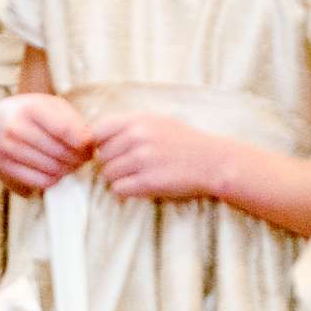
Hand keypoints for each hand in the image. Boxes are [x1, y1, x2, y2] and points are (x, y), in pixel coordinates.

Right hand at [0, 93, 93, 193]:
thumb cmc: (34, 113)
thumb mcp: (53, 106)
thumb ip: (73, 121)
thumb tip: (89, 142)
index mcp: (30, 108)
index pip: (63, 129)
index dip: (83, 140)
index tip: (90, 143)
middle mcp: (15, 128)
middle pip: (60, 152)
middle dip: (79, 157)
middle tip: (85, 156)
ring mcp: (6, 149)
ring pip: (53, 169)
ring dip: (69, 169)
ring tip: (73, 162)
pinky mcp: (5, 166)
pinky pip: (42, 182)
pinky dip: (55, 178)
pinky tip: (57, 169)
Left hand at [92, 112, 230, 201]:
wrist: (214, 162)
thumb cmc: (184, 142)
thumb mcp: (157, 122)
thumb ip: (129, 125)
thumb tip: (96, 136)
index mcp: (138, 119)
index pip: (98, 131)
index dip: (100, 144)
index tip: (112, 151)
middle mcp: (138, 136)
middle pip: (101, 155)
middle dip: (110, 164)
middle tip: (127, 168)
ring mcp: (143, 159)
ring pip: (107, 174)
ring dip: (117, 179)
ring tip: (134, 177)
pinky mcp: (149, 182)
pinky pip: (119, 189)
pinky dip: (124, 191)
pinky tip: (138, 187)